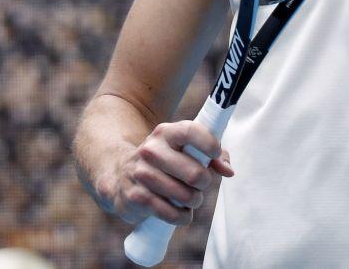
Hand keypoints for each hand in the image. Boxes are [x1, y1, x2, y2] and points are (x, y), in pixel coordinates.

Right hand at [110, 119, 233, 224]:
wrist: (120, 175)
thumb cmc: (164, 162)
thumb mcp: (184, 150)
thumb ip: (212, 155)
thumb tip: (228, 170)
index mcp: (165, 133)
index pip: (190, 131)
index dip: (208, 143)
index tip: (214, 153)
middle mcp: (151, 150)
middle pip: (194, 173)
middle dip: (204, 183)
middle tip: (200, 185)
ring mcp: (141, 174)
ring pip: (185, 196)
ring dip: (194, 201)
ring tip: (190, 199)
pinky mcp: (135, 197)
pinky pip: (171, 213)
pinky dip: (182, 216)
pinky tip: (180, 212)